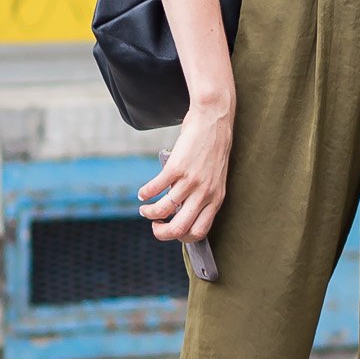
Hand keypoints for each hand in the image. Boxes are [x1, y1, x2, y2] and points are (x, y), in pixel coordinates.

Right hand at [136, 98, 234, 246]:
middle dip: (161, 233)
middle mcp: (204, 194)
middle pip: (179, 229)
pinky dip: (144, 194)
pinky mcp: (176, 167)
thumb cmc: (213, 149)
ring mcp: (190, 181)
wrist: (213, 120)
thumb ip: (203, 195)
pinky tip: (143, 193)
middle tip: (155, 226)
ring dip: (148, 213)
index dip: (182, 238)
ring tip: (144, 208)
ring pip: (163, 211)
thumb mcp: (215, 178)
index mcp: (216, 199)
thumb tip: (182, 210)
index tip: (172, 229)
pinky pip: (154, 189)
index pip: (199, 232)